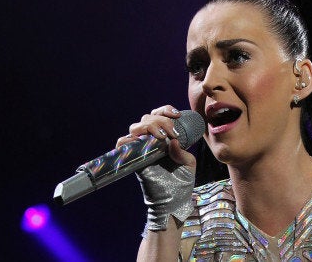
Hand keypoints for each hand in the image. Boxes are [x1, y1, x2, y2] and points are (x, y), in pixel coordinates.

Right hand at [117, 105, 196, 231]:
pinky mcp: (133, 159)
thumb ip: (182, 151)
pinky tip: (143, 141)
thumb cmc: (182, 181)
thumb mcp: (188, 163)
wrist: (174, 201)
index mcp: (165, 138)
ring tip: (162, 137)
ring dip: (149, 126)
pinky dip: (128, 140)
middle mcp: (151, 141)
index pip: (159, 115)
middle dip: (161, 120)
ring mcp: (141, 149)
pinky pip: (123, 145)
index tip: (177, 115)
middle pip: (147, 118)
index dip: (166, 110)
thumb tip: (173, 141)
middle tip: (172, 133)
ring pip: (135, 127)